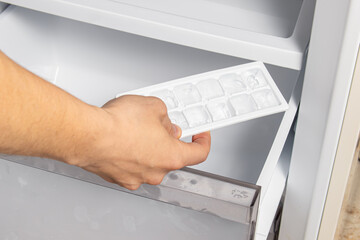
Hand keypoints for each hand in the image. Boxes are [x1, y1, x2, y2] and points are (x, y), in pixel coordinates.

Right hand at [68, 95, 210, 189]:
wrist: (87, 136)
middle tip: (157, 124)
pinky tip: (122, 139)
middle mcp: (155, 172)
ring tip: (134, 129)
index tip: (201, 135)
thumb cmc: (118, 125)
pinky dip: (130, 154)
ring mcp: (136, 178)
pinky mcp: (118, 177)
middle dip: (167, 139)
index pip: (199, 153)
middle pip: (170, 156)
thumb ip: (166, 116)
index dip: (203, 142)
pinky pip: (131, 165)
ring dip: (147, 147)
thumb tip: (164, 122)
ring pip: (149, 161)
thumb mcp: (154, 106)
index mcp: (171, 156)